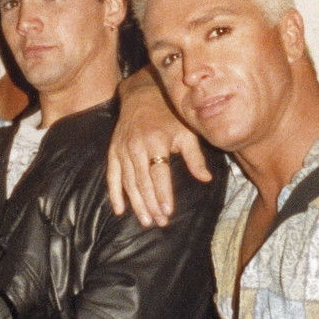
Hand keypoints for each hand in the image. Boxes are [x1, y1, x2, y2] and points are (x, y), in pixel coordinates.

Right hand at [107, 69, 210, 226]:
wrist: (142, 96)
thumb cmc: (168, 115)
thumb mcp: (186, 131)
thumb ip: (195, 156)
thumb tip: (206, 179)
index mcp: (156, 141)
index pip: (159, 173)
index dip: (163, 193)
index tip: (168, 211)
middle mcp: (136, 146)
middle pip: (142, 181)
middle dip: (151, 204)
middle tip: (159, 222)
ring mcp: (122, 149)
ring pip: (128, 182)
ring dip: (136, 203)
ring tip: (146, 220)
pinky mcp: (113, 150)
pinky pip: (112, 175)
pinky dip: (114, 193)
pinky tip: (119, 210)